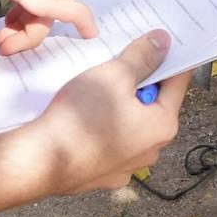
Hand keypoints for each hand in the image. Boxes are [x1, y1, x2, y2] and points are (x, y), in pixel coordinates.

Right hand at [15, 32, 190, 194]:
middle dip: (141, 81)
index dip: (170, 57)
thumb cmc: (79, 118)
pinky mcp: (104, 174)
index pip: (178, 82)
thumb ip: (142, 57)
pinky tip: (86, 116)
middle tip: (123, 60)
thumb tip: (163, 42)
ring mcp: (128, 166)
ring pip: (132, 124)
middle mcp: (152, 150)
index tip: (162, 42)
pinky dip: (104, 127)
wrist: (38, 162)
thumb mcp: (113, 75)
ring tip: (99, 88)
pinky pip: (111, 143)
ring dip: (121, 105)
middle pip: (154, 103)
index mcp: (162, 125)